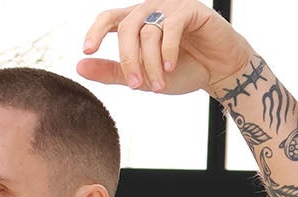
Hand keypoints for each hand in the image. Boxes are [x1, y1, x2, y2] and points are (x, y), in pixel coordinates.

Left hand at [78, 1, 251, 96]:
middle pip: (127, 27)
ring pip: (148, 32)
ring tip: (158, 86)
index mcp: (137, 22)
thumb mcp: (143, 76)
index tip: (87, 51)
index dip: (96, 31)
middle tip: (135, 86)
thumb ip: (113, 71)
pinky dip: (167, 52)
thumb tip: (78, 66)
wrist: (219, 72)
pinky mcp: (190, 10)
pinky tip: (170, 69)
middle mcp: (151, 10)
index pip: (109, 19)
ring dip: (151, 64)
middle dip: (128, 59)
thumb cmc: (183, 71)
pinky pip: (170, 28)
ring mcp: (171, 7)